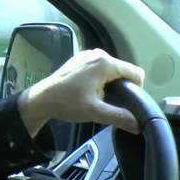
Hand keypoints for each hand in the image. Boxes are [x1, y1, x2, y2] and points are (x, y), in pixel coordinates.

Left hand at [17, 49, 145, 135]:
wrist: (41, 98)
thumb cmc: (67, 103)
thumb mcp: (95, 112)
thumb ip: (119, 117)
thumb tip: (138, 125)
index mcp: (105, 63)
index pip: (136, 73)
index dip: (136, 89)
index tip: (126, 102)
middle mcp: (98, 54)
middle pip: (123, 71)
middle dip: (122, 87)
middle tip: (110, 102)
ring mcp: (88, 55)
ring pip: (112, 70)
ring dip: (110, 83)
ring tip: (98, 98)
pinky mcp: (80, 59)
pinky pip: (100, 68)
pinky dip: (100, 79)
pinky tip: (89, 91)